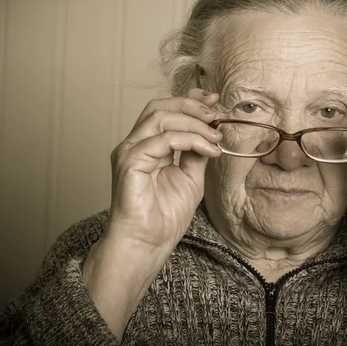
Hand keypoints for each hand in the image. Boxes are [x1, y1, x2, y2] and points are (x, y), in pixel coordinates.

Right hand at [106, 88, 221, 249]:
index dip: (188, 101)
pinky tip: (208, 150)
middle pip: (159, 107)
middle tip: (216, 115)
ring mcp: (130, 151)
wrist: (148, 244)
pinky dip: (191, 140)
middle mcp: (135, 145)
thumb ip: (196, 152)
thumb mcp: (191, 177)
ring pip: (161, 117)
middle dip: (191, 105)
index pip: (164, 111)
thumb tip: (211, 132)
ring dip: (194, 123)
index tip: (214, 102)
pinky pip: (164, 139)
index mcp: (146, 146)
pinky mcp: (130, 161)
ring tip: (215, 137)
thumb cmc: (164, 217)